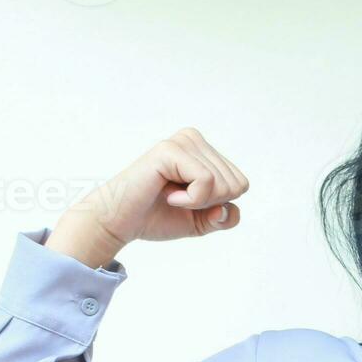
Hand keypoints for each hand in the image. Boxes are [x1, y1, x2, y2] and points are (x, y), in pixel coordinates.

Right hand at [46, 127, 249, 267]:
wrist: (120, 222)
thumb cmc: (156, 217)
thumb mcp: (202, 221)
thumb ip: (224, 217)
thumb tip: (229, 209)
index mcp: (204, 151)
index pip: (240, 184)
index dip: (219, 204)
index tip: (188, 202)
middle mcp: (194, 139)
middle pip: (236, 184)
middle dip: (210, 204)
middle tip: (178, 199)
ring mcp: (183, 141)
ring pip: (223, 184)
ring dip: (198, 202)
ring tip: (170, 196)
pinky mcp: (170, 150)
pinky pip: (206, 182)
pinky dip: (190, 200)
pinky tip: (168, 194)